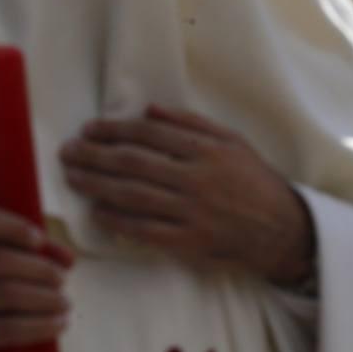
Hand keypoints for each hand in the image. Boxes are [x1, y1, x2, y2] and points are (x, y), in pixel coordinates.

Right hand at [0, 207, 73, 351]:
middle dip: (42, 269)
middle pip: (1, 259)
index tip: (40, 240)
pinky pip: (10, 327)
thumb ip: (25, 251)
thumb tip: (68, 258)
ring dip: (48, 298)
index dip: (14, 226)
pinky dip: (42, 325)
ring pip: (9, 294)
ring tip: (65, 303)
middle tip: (62, 280)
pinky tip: (59, 324)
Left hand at [59, 105, 314, 284]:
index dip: (113, 129)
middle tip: (67, 151)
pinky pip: (145, 229)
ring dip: (96, 185)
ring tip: (73, 177)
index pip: (148, 134)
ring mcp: (193, 213)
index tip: (89, 129)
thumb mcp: (234, 142)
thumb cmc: (257, 183)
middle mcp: (197, 179)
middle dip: (93, 155)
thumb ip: (191, 123)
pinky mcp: (191, 242)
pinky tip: (98, 212)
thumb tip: (148, 109)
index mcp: (206, 150)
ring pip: (132, 195)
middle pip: (132, 163)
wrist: (285, 231)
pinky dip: (118, 220)